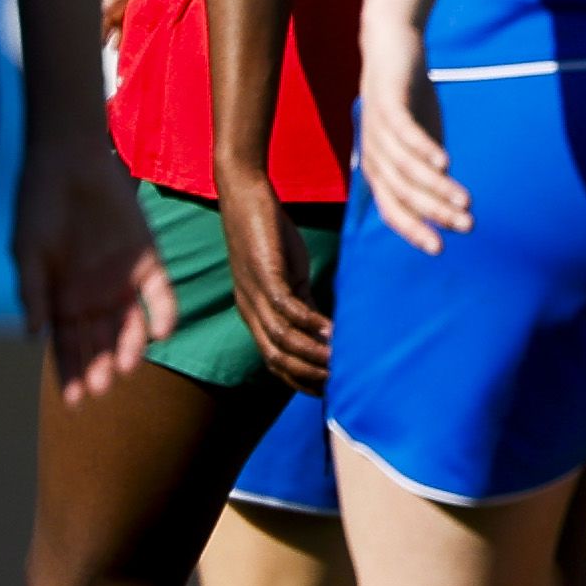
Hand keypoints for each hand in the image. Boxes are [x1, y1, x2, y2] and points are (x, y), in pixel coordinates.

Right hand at [16, 122, 169, 402]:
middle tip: (103, 387)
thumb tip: (33, 336)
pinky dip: (163, 313)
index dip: (71, 374)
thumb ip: (34, 293)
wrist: (69, 162)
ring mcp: (123, 282)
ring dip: (131, 347)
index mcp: (62, 302)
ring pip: (131, 326)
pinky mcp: (150, 261)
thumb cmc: (38, 207)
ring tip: (128, 366)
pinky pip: (160, 295)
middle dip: (101, 367)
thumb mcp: (28, 251)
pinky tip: (162, 333)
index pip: (68, 348)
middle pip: (100, 344)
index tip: (75, 400)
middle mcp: (94, 299)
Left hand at [221, 164, 333, 390]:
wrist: (244, 193)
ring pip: (281, 340)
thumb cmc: (269, 234)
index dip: (301, 381)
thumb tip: (329, 332)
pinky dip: (310, 324)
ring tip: (340, 363)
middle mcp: (250, 310)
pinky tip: (332, 330)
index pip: (275, 362)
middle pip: (277, 360)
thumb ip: (305, 304)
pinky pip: (286, 308)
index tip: (330, 391)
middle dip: (308, 376)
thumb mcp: (290, 275)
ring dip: (312, 355)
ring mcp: (255, 293)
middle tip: (340, 384)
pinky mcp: (264, 272)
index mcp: (254, 315)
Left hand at [360, 36, 470, 252]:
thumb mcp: (420, 138)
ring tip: (465, 201)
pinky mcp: (388, 104)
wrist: (391, 46)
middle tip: (466, 225)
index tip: (440, 248)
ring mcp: (377, 129)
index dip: (413, 230)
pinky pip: (405, 133)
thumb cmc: (408, 97)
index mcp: (378, 167)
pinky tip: (446, 162)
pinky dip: (424, 149)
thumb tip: (447, 203)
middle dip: (434, 213)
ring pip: (406, 168)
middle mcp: (373, 153)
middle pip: (402, 193)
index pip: (392, 209)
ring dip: (436, 187)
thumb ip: (427, 168)